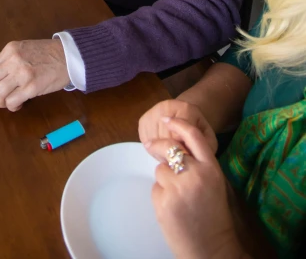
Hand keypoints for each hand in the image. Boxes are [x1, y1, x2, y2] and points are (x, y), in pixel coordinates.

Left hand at [0, 39, 70, 110]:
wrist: (68, 56)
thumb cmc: (46, 54)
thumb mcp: (23, 51)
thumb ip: (6, 63)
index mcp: (10, 50)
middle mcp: (13, 60)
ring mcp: (23, 73)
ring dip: (1, 103)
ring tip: (9, 103)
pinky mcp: (32, 86)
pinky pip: (12, 101)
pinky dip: (12, 106)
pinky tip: (19, 104)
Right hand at [139, 99, 217, 154]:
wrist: (186, 114)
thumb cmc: (197, 130)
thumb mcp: (207, 138)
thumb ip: (204, 146)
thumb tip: (188, 155)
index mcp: (186, 108)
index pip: (179, 136)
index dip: (182, 152)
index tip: (186, 159)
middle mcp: (166, 105)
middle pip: (164, 138)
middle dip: (170, 154)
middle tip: (177, 162)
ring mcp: (152, 111)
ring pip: (152, 141)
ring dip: (160, 153)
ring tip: (170, 156)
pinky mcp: (143, 119)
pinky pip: (144, 140)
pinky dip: (152, 150)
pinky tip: (162, 150)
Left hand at [149, 118, 244, 258]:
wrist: (212, 251)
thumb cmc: (214, 217)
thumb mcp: (215, 185)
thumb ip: (200, 165)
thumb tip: (177, 146)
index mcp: (212, 170)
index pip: (194, 137)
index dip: (179, 124)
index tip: (167, 119)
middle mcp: (195, 175)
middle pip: (169, 148)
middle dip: (157, 145)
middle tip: (150, 145)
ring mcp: (178, 188)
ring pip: (160, 170)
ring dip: (164, 178)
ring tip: (178, 197)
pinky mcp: (163, 202)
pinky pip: (155, 189)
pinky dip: (161, 195)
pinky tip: (173, 208)